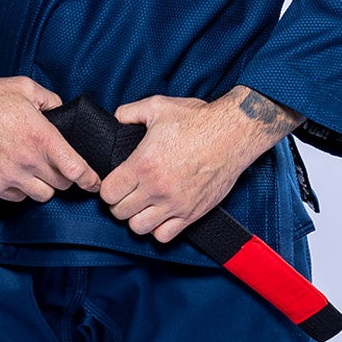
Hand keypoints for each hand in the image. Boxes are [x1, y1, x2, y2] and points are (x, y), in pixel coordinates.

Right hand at [0, 73, 100, 202]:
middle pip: (61, 185)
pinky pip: (17, 198)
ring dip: (44, 186)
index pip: (76, 169)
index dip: (90, 179)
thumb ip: (50, 100)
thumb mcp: (25, 87)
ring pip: (41, 195)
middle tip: (59, 168)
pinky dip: (21, 190)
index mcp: (41, 137)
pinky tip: (16, 174)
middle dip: (65, 178)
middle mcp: (28, 161)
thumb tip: (60, 109)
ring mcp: (9, 176)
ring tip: (36, 171)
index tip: (94, 182)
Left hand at [99, 88, 300, 242]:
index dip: (107, 188)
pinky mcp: (191, 213)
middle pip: (120, 212)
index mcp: (143, 164)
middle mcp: (156, 188)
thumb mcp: (158, 106)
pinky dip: (158, 229)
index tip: (114, 183)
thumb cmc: (199, 120)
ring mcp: (174, 203)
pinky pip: (164, 236)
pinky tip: (160, 214)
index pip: (108, 192)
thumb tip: (117, 118)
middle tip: (126, 193)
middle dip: (118, 203)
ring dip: (136, 218)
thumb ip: (130, 112)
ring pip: (138, 228)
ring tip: (142, 205)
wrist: (233, 134)